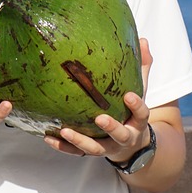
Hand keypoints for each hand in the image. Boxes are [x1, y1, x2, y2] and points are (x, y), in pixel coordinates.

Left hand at [47, 38, 153, 160]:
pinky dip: (63, 147)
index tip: (129, 95)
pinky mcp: (92, 151)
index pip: (142, 114)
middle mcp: (125, 136)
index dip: (136, 105)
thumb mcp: (140, 91)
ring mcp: (108, 146)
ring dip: (80, 141)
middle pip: (120, 135)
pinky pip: (77, 153)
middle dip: (111, 127)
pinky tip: (48, 138)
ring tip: (65, 130)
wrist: (132, 144)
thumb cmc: (132, 111)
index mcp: (138, 121)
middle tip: (99, 118)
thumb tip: (143, 40)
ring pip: (96, 148)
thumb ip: (142, 68)